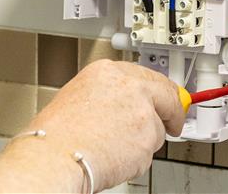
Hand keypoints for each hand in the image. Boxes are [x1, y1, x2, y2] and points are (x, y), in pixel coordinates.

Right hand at [18, 60, 184, 188]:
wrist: (54, 155)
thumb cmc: (57, 134)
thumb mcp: (79, 96)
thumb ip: (108, 96)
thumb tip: (127, 106)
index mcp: (106, 71)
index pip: (145, 75)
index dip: (157, 91)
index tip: (164, 97)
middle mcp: (127, 84)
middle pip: (166, 93)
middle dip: (172, 110)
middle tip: (173, 123)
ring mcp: (140, 108)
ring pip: (157, 125)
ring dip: (146, 139)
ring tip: (115, 147)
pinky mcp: (148, 133)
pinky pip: (152, 148)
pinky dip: (139, 157)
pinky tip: (116, 156)